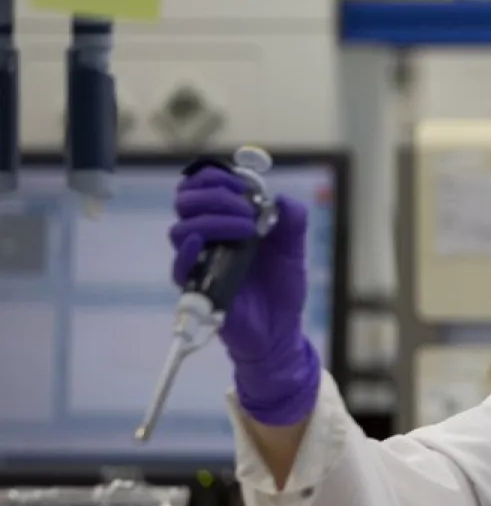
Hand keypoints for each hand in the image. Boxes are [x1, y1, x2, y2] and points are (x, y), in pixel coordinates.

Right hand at [170, 164, 319, 425]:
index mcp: (226, 221)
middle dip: (214, 195)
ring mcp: (200, 262)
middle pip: (185, 201)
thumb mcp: (294, 248)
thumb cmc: (282, 286)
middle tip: (246, 208)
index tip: (241, 184)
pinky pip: (180, 266)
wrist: (281, 328)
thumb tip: (280, 198)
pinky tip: (203, 243)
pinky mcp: (197, 288)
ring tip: (247, 230)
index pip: (202, 187)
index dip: (214, 177)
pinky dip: (187, 250)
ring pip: (181, 229)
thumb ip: (293, 220)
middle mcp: (207, 238)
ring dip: (213, 220)